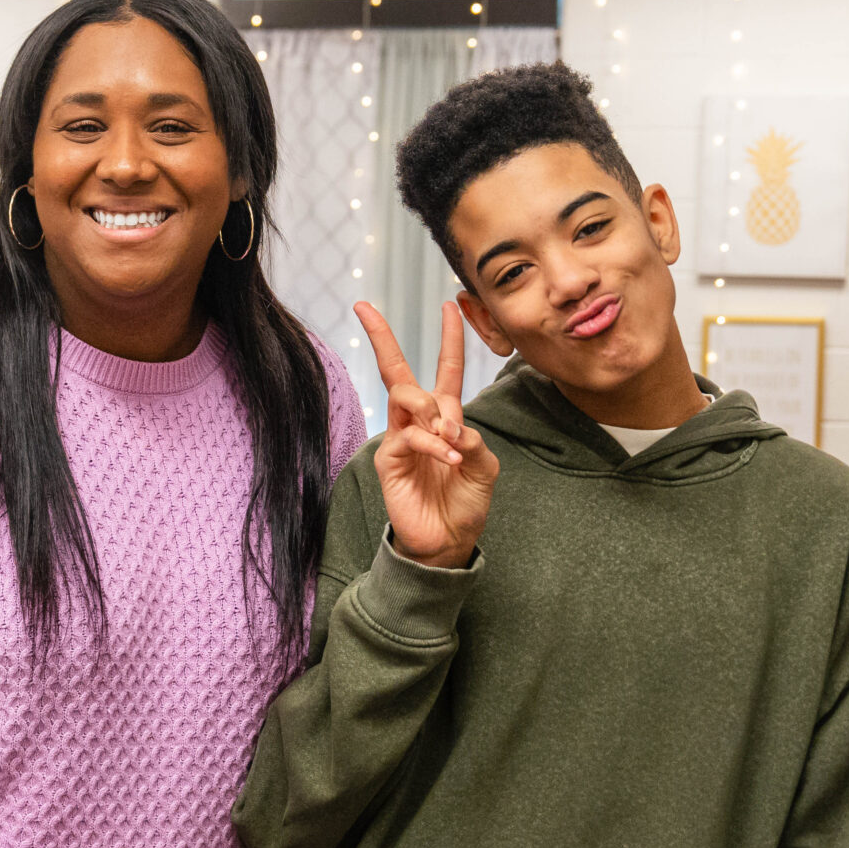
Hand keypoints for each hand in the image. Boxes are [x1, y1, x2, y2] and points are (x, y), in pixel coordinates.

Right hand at [356, 300, 498, 569]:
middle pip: (398, 370)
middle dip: (382, 337)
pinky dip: (432, 443)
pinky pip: (408, 435)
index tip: (450, 305)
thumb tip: (448, 424)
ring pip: (405, 396)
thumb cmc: (465, 503)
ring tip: (449, 438)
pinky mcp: (389, 458)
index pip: (447, 369)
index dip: (450, 337)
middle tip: (364, 308)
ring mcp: (400, 437)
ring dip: (432, 410)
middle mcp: (419, 421)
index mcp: (446, 417)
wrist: (447, 542)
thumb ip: (471, 437)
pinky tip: (447, 457)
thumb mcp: (484, 465)